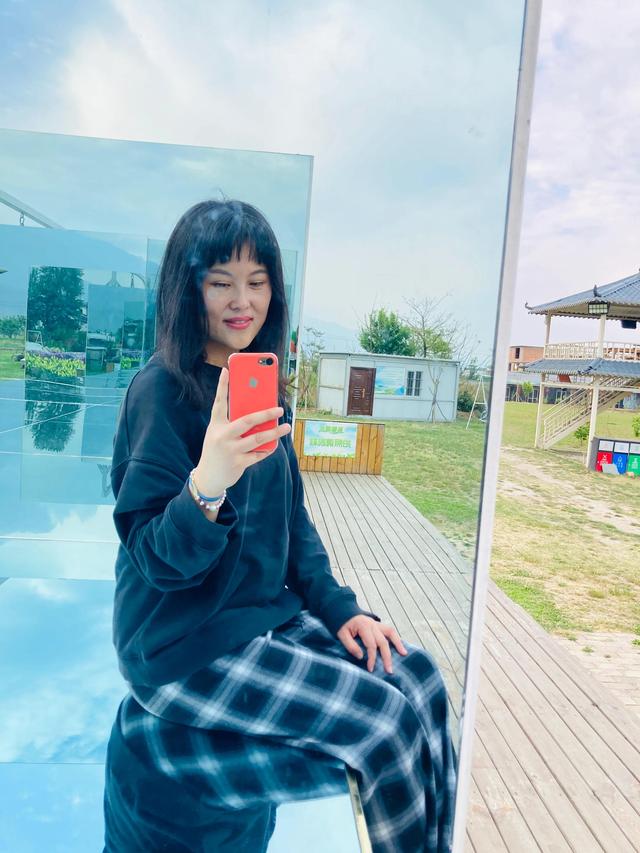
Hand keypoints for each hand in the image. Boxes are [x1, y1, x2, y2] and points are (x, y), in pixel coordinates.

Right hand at [193, 366, 291, 496]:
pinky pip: (258, 454)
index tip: (227, 370)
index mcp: (216, 425)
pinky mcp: (238, 463)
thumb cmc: (216, 449)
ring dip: (274, 433)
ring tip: (286, 427)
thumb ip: (233, 423)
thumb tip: (257, 412)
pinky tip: (275, 444)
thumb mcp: (218, 434)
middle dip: (266, 414)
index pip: (219, 402)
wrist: (208, 477)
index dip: (222, 386)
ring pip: (258, 438)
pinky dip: (268, 449)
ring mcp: (230, 450)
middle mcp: (222, 436)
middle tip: (280, 409)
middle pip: (247, 420)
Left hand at [337, 615, 407, 674]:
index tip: (370, 668)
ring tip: (404, 653)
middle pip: (383, 641)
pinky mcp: (378, 625)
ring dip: (398, 643)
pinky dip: (396, 638)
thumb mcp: (342, 635)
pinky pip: (390, 630)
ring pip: (391, 632)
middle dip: (387, 657)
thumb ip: (350, 646)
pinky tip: (400, 646)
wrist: (342, 611)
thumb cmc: (342, 624)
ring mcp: (376, 624)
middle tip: (389, 670)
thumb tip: (361, 657)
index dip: (372, 658)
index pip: (371, 645)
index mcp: (363, 626)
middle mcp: (372, 624)